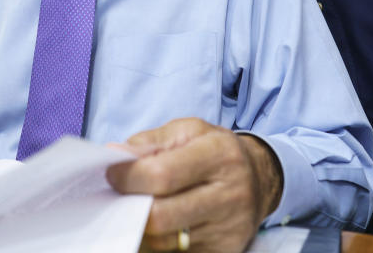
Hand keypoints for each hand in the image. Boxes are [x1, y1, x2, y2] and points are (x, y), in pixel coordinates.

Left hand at [106, 118, 282, 252]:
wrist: (259, 178)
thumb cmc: (215, 150)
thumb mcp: (189, 131)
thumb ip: (151, 141)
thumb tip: (115, 155)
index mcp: (219, 155)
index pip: (162, 175)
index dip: (128, 177)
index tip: (113, 174)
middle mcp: (229, 194)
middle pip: (162, 216)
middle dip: (131, 206)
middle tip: (121, 194)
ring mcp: (229, 228)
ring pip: (165, 240)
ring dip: (142, 225)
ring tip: (139, 206)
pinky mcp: (225, 251)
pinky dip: (160, 239)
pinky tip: (160, 222)